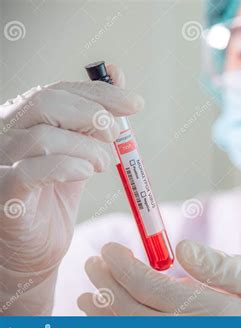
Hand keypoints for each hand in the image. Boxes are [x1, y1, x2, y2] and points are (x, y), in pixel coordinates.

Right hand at [0, 65, 142, 278]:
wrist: (35, 249)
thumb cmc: (55, 197)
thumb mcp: (80, 151)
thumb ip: (94, 119)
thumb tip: (117, 74)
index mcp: (22, 119)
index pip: (58, 90)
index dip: (100, 93)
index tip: (135, 103)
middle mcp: (3, 134)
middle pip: (46, 103)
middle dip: (93, 115)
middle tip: (117, 138)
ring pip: (43, 137)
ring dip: (86, 148)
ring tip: (102, 165)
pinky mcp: (3, 194)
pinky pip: (31, 171)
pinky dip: (66, 167)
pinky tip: (85, 172)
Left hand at [78, 240, 240, 315]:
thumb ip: (222, 268)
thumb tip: (181, 249)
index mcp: (214, 311)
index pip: (154, 289)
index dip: (125, 269)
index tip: (108, 251)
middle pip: (137, 315)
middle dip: (109, 289)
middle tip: (91, 267)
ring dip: (109, 316)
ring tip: (89, 299)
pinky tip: (117, 321)